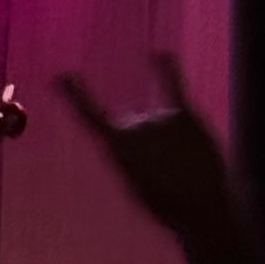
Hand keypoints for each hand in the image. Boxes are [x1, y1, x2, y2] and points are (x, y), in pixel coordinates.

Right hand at [57, 54, 240, 246]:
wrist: (202, 209)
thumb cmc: (167, 203)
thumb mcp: (135, 183)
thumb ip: (130, 152)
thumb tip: (135, 128)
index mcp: (116, 147)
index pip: (90, 116)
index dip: (75, 96)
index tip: (62, 77)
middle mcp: (134, 125)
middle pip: (135, 127)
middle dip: (149, 148)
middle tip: (167, 174)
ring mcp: (159, 118)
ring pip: (160, 122)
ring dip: (172, 142)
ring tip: (185, 167)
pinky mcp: (185, 115)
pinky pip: (172, 85)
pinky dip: (165, 69)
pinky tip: (160, 54)